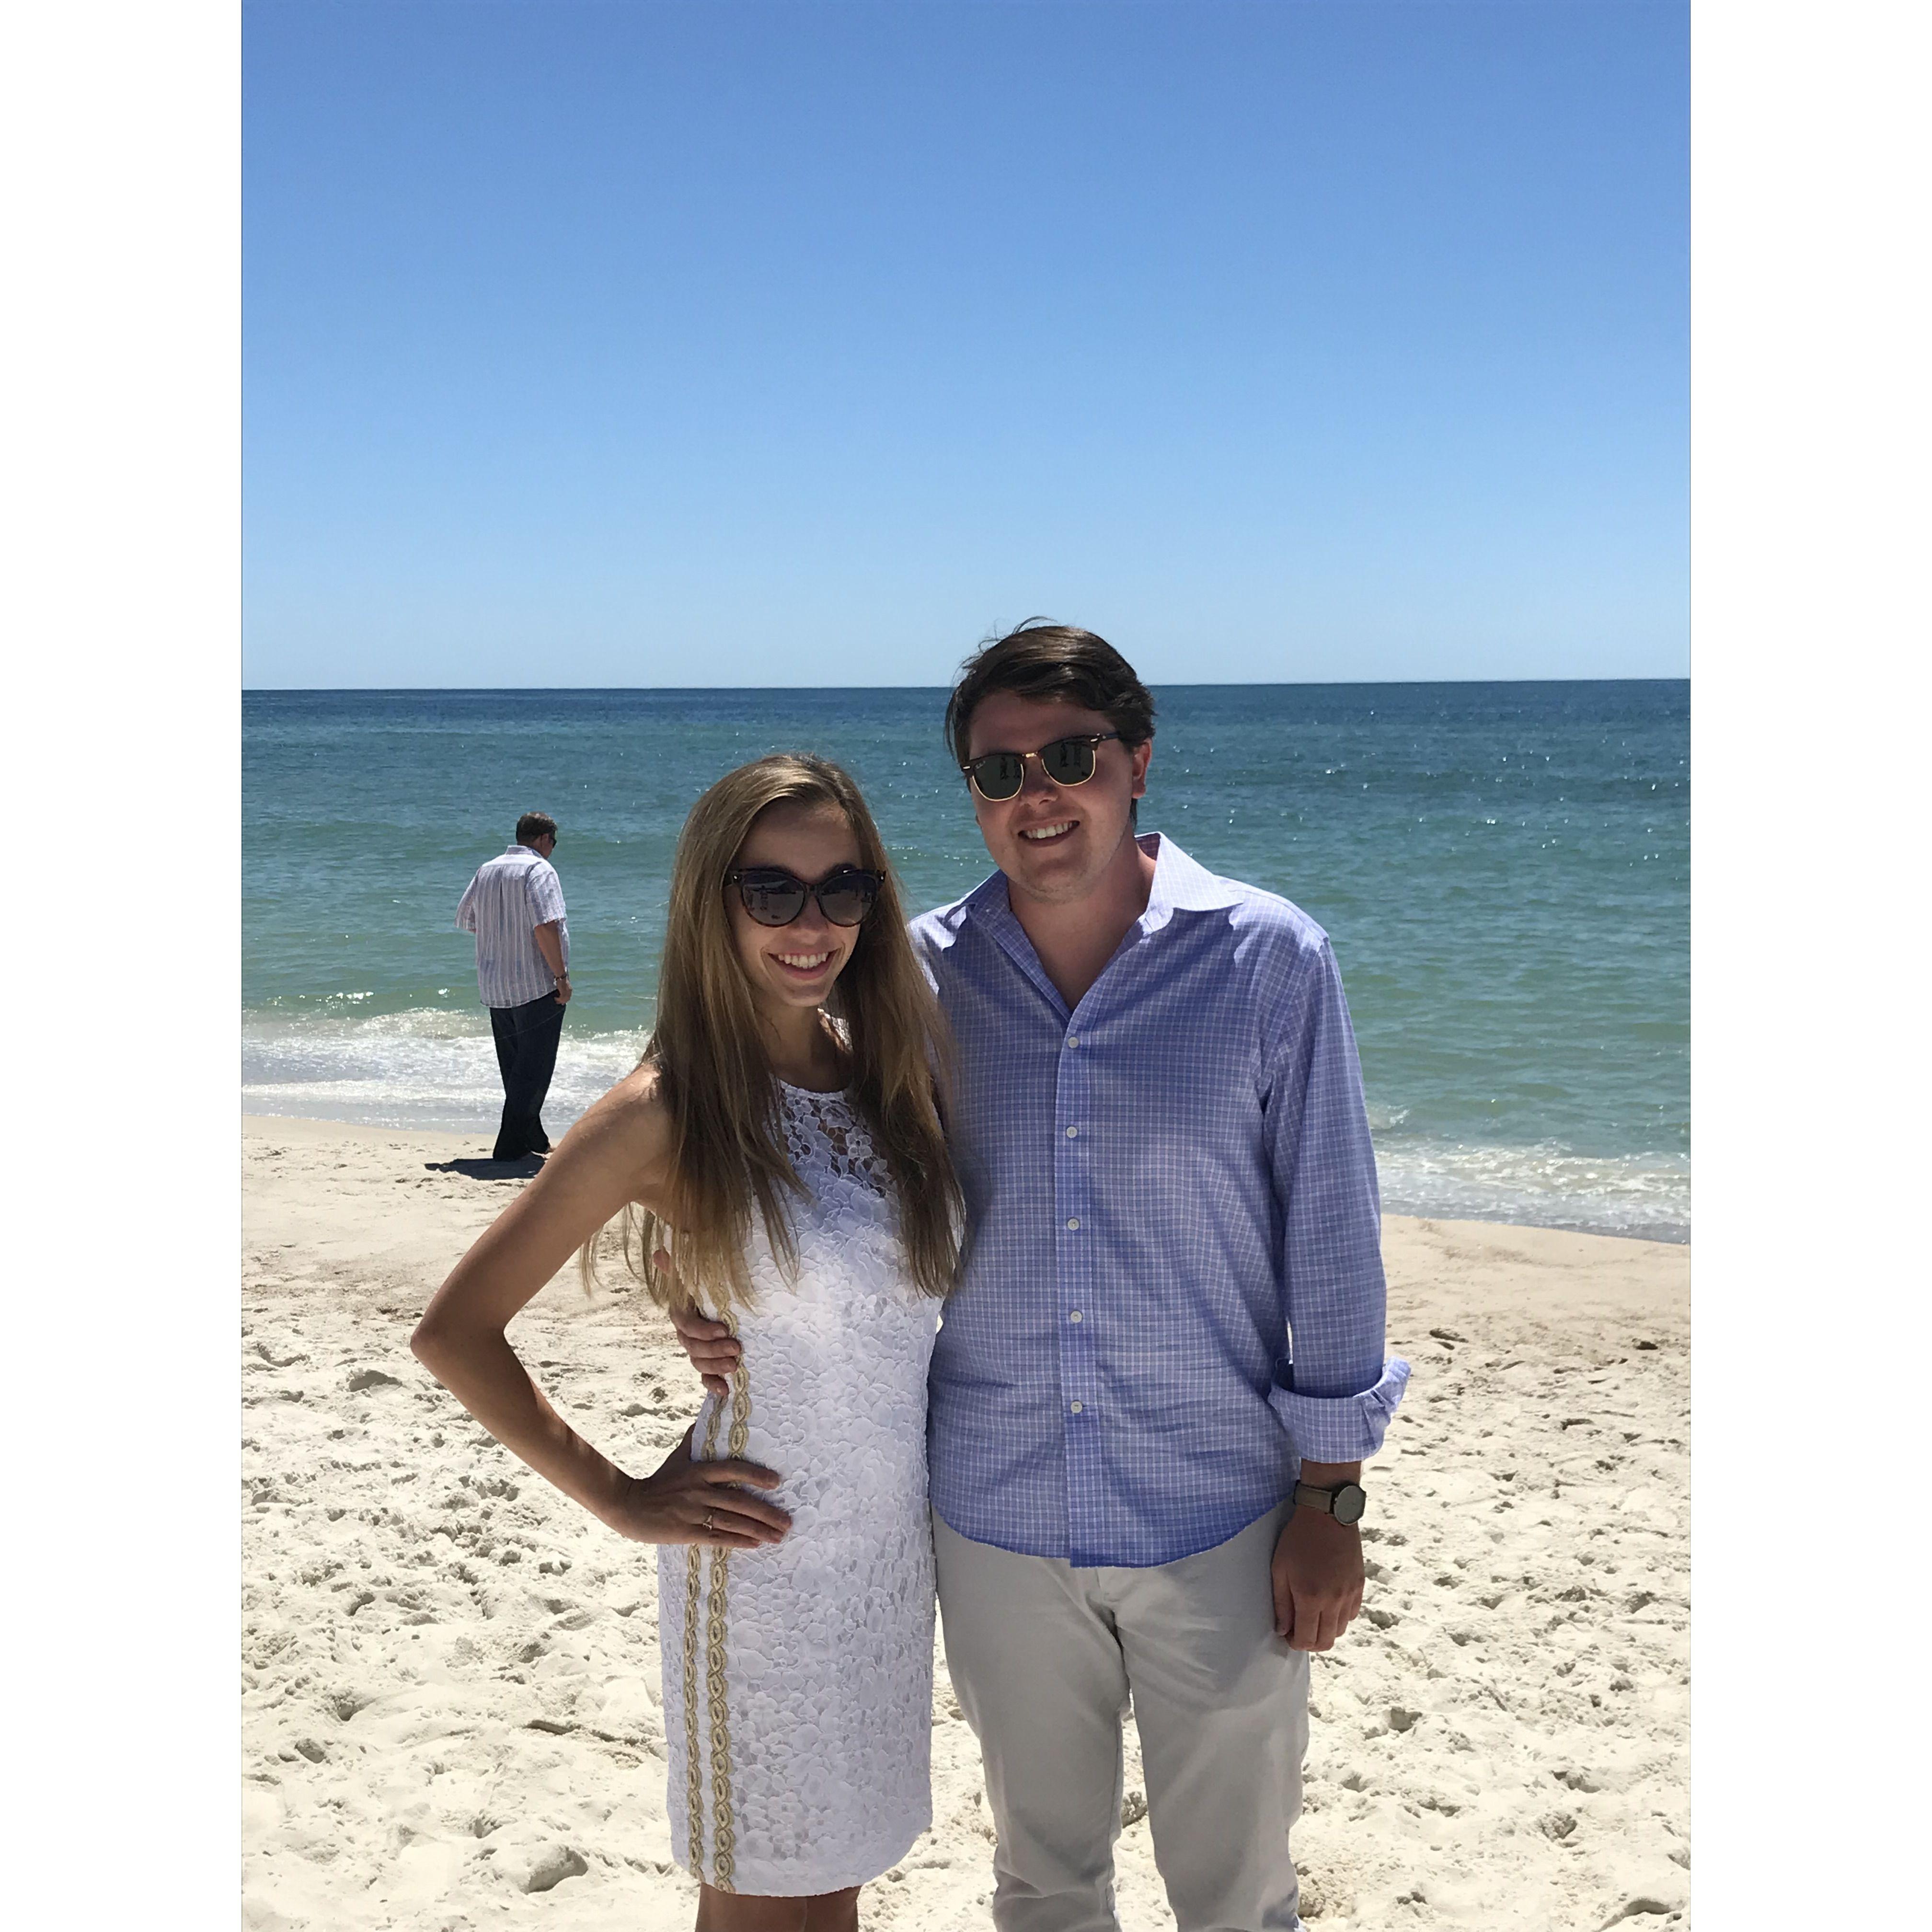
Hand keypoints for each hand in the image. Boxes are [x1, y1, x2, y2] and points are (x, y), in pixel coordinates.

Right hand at [554, 975, 572, 1004]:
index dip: (565, 1000)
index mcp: (570, 989)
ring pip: (564, 999)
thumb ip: (563, 988)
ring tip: (555, 1000)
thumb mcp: (563, 984)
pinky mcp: (563, 991)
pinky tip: (555, 998)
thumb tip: (560, 992)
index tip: (562, 1002)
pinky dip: (558, 999)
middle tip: (558, 1003)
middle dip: (562, 1001)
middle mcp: (569, 991)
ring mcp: (566, 991)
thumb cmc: (561, 979)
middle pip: (567, 999)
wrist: (561, 975)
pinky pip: (561, 998)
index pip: (568, 997)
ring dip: (559, 1001)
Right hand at [598, 1428, 790, 1549]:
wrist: (628, 1505)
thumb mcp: (677, 1457)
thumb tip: (708, 1415)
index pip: (733, 1469)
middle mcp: (699, 1490)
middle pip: (739, 1500)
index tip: (777, 1482)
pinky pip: (717, 1537)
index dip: (756, 1475)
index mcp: (699, 1471)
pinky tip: (756, 1545)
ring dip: (758, 1530)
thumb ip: (694, 1439)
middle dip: (767, 1512)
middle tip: (788, 1521)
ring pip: (732, 1521)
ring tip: (778, 1536)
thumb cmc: (657, 1481)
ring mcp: (693, 1512)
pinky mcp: (686, 1532)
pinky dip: (738, 1540)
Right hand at [662, 1256, 742, 1399]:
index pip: (685, 1325)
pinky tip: (724, 1391)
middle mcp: (688, 1333)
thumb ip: (681, 1266)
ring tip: (735, 1366)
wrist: (738, 1299)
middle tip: (736, 1348)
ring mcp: (698, 1349)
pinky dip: (713, 1385)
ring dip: (715, 1367)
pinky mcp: (710, 1362)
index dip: (701, 1330)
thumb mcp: (703, 1275)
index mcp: (684, 1313)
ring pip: (698, 1363)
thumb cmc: (718, 1284)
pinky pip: (705, 1378)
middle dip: (713, 1350)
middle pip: (692, 1348)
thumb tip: (658, 1253)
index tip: (723, 1329)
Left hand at [1271, 1506, 1364, 1651]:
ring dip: (1325, 1630)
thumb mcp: (1280, 1569)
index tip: (1288, 1635)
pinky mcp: (1359, 1586)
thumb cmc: (1299, 1539)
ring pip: (1340, 1630)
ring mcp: (1350, 1594)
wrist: (1328, 1515)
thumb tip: (1282, 1629)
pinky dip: (1339, 1617)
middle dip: (1310, 1642)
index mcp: (1311, 1598)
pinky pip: (1351, 1615)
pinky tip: (1328, 1603)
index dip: (1295, 1643)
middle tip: (1299, 1630)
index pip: (1306, 1640)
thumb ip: (1281, 1603)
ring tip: (1313, 1615)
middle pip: (1326, 1642)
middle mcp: (1334, 1601)